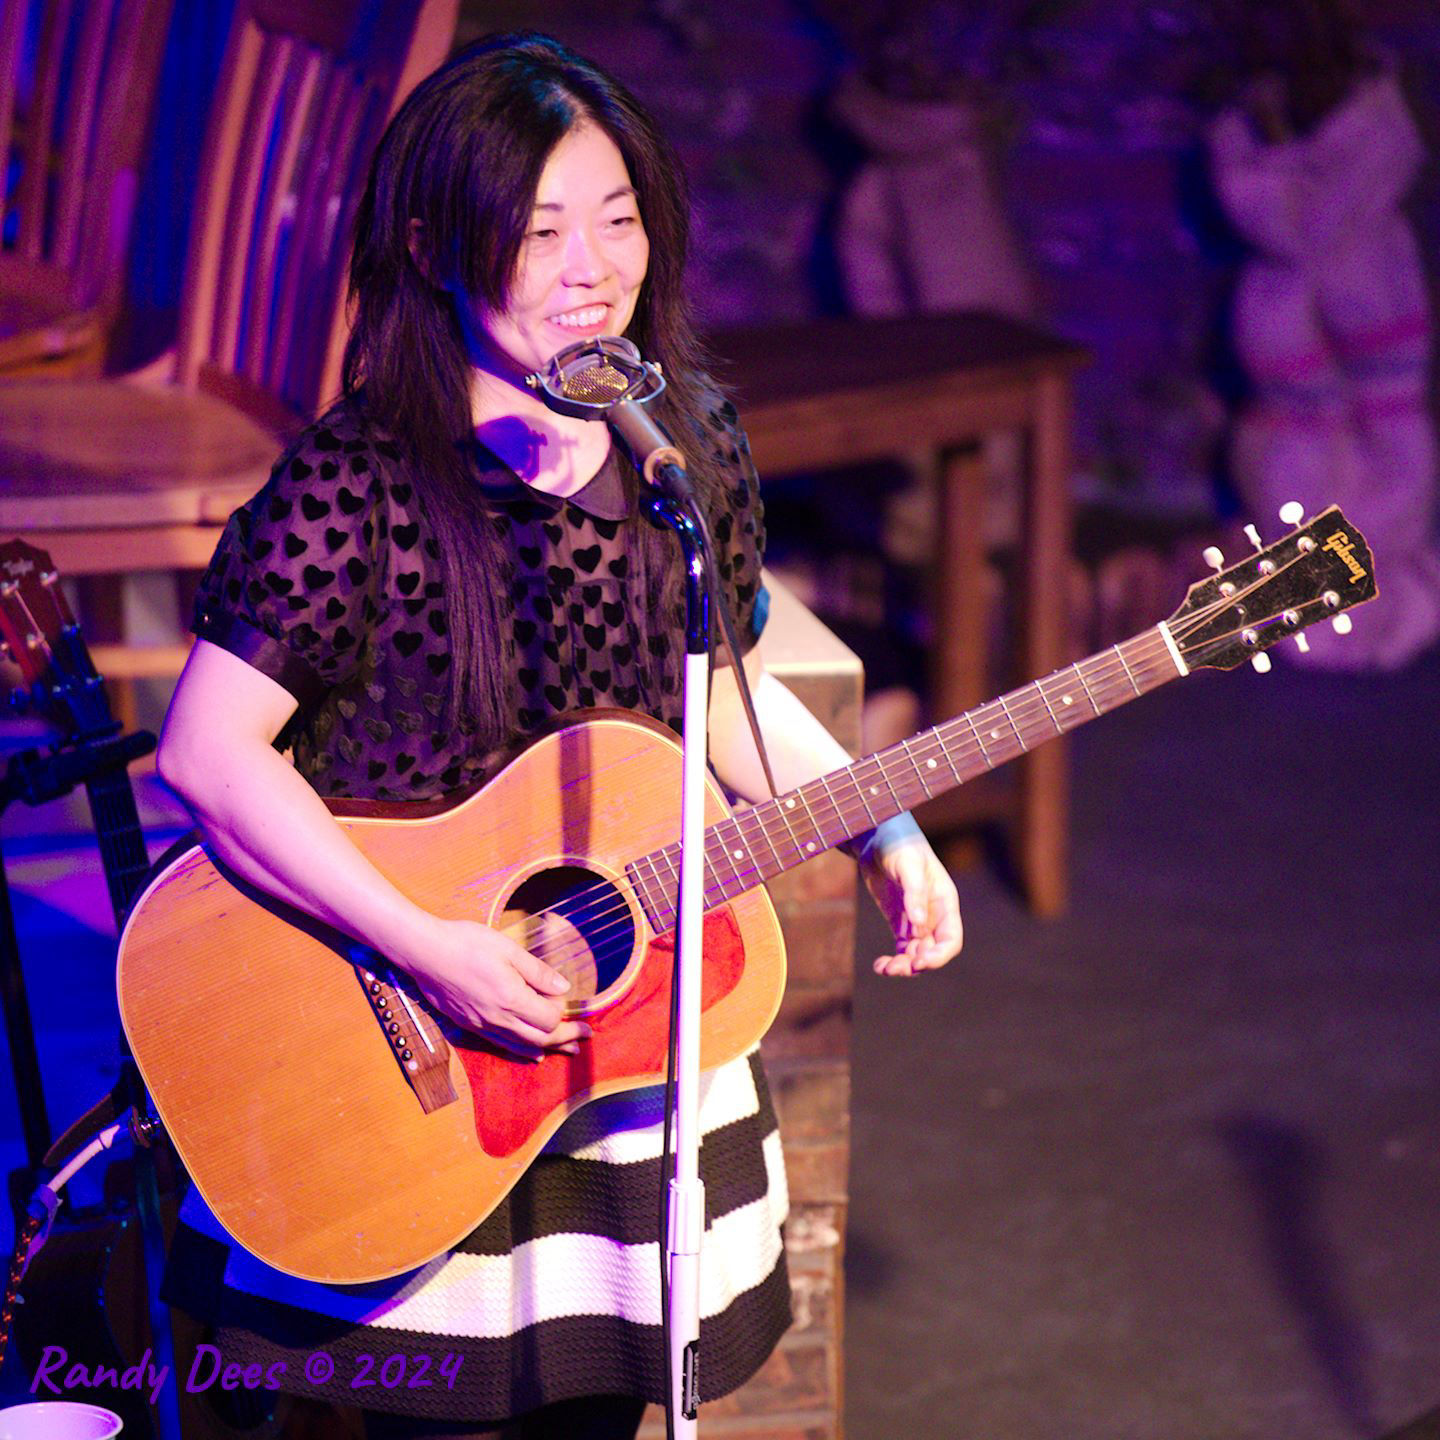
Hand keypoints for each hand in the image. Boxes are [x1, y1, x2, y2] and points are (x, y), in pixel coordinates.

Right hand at [398, 915, 591, 1060]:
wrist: (425, 952)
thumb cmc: (467, 944)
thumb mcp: (509, 949)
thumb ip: (538, 972)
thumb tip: (564, 989)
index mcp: (511, 998)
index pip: (550, 1020)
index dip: (566, 1016)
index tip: (576, 1009)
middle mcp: (498, 1018)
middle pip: (540, 1039)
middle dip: (566, 1039)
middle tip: (584, 1037)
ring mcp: (482, 1025)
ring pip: (521, 1047)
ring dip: (547, 1048)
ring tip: (566, 1049)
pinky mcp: (470, 1025)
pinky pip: (502, 1045)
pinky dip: (522, 1050)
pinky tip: (532, 1052)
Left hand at [860, 830, 962, 977]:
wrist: (878, 838)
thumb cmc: (900, 845)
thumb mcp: (908, 865)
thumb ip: (915, 893)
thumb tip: (919, 923)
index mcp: (945, 903)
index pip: (950, 940)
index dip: (939, 956)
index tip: (920, 962)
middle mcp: (934, 916)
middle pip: (933, 952)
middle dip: (917, 964)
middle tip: (896, 968)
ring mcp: (916, 921)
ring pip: (915, 955)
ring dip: (903, 966)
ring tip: (884, 969)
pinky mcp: (899, 923)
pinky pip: (900, 949)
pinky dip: (892, 960)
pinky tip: (879, 965)